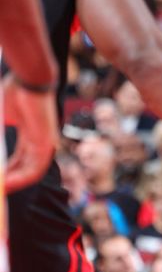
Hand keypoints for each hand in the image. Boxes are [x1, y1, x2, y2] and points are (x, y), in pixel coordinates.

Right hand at [3, 77, 58, 192]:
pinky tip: (6, 185)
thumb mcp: (0, 120)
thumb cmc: (13, 94)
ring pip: (31, 173)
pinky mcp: (48, 143)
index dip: (5, 173)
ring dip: (14, 184)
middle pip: (24, 169)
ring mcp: (46, 143)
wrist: (29, 80)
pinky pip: (36, 169)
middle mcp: (39, 142)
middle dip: (8, 181)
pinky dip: (22, 179)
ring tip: (0, 190)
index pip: (18, 161)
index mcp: (29, 136)